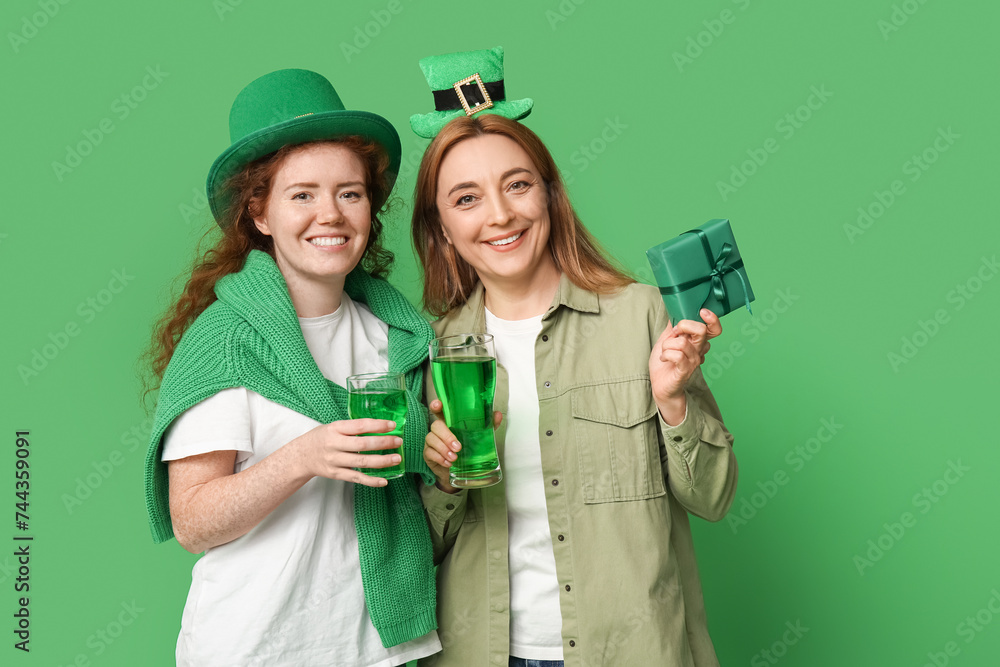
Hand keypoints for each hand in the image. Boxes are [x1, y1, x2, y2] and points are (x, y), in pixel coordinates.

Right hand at [292, 419, 401, 486]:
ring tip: (397, 459)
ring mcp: (335, 461)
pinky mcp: (336, 474)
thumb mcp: (333, 427)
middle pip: (363, 444)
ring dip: (382, 461)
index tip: (393, 425)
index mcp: (335, 429)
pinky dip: (371, 480)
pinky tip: (384, 480)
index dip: (377, 425)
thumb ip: (352, 428)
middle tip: (398, 441)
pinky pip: (356, 478)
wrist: (301, 456)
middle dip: (383, 442)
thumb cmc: (322, 438)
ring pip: (362, 462)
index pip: (360, 426)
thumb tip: (380, 427)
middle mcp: (335, 444)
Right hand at [423, 399, 501, 493]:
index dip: (436, 405)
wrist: (462, 472)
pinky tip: (448, 463)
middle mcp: (439, 430)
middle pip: (436, 425)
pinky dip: (439, 458)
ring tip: (455, 458)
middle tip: (459, 447)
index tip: (438, 405)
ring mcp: (432, 441)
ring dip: (443, 448)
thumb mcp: (480, 438)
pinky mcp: (428, 454)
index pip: (440, 410)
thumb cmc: (469, 451)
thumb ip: (488, 426)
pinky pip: (429, 452)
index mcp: (450, 422)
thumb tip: (498, 415)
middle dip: (447, 436)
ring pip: (431, 438)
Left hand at [649, 308, 722, 423]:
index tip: (702, 311)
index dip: (712, 319)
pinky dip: (666, 354)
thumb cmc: (664, 362)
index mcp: (697, 341)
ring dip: (667, 345)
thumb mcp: (666, 339)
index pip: (714, 329)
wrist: (660, 384)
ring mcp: (693, 360)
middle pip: (702, 331)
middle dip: (685, 325)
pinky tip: (663, 358)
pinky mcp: (686, 370)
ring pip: (682, 342)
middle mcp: (699, 350)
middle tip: (674, 332)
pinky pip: (677, 355)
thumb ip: (673, 326)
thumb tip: (675, 310)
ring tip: (664, 351)